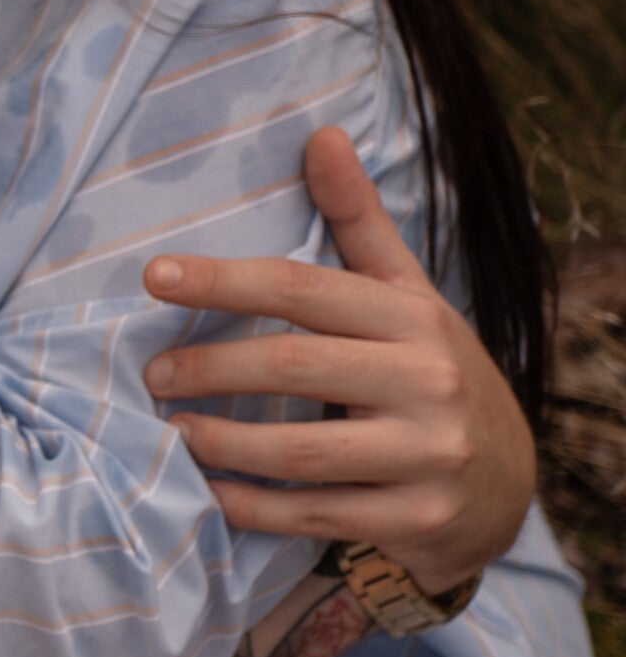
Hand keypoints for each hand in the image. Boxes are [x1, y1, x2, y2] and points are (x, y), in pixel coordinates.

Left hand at [142, 126, 534, 592]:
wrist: (504, 486)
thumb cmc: (431, 373)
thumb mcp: (406, 295)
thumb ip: (358, 222)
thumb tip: (322, 135)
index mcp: (414, 317)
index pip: (303, 288)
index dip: (224, 280)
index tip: (154, 276)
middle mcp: (428, 381)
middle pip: (294, 367)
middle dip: (209, 369)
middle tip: (151, 375)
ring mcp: (428, 456)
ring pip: (299, 450)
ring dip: (221, 443)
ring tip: (171, 431)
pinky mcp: (420, 521)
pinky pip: (315, 515)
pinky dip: (253, 507)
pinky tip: (211, 493)